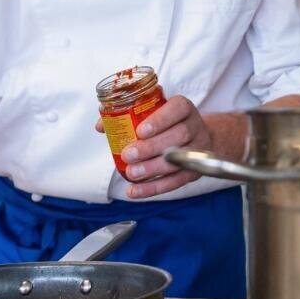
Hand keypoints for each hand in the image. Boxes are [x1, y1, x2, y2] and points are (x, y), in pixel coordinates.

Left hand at [113, 96, 232, 198]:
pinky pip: (177, 181)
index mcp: (184, 107)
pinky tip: (135, 190)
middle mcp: (195, 126)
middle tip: (129, 155)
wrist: (197, 137)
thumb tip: (101, 126)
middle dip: (152, 147)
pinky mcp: (194, 170)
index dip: (160, 120)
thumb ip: (128, 116)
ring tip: (131, 173)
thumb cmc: (168, 123)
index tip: (140, 131)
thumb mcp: (154, 113)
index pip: (177, 108)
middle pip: (179, 136)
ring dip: (153, 169)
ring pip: (179, 160)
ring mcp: (198, 149)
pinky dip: (155, 188)